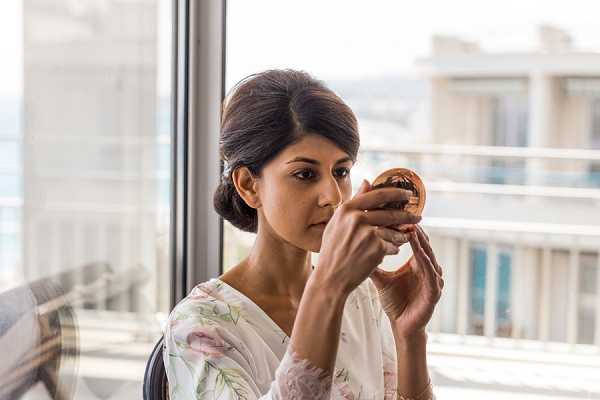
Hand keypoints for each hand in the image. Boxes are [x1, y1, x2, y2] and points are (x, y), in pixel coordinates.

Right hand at [314, 180, 420, 295]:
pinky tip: (388, 252)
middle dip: (407, 216)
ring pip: (393, 231)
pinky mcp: (376, 248)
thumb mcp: (337, 223)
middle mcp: (357, 218)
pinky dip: (392, 249)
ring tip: (404, 237)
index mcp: (347, 209)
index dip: (396, 193)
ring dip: (401, 235)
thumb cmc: (333, 250)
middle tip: (417, 217)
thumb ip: (354, 202)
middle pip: (390, 213)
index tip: (407, 194)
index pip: (377, 195)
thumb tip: (367, 182)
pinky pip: (392, 246)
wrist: (331, 277)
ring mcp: (367, 233)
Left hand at [369, 225, 443, 337]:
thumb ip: (373, 263)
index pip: (416, 242)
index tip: (397, 216)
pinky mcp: (435, 292)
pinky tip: (419, 254)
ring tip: (414, 230)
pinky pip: (431, 274)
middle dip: (416, 231)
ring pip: (429, 257)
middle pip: (424, 245)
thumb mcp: (381, 279)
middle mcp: (429, 269)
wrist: (402, 326)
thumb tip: (356, 248)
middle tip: (407, 216)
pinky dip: (426, 263)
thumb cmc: (395, 303)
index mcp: (418, 264)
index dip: (408, 229)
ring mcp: (434, 280)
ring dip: (422, 244)